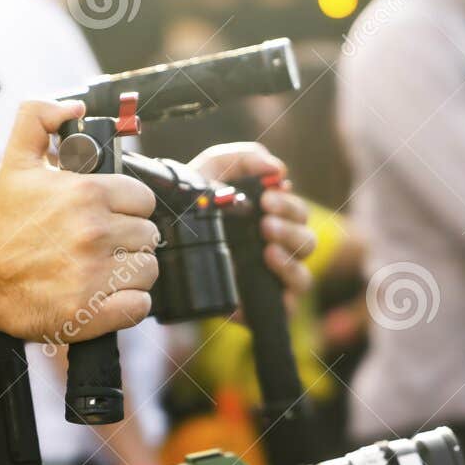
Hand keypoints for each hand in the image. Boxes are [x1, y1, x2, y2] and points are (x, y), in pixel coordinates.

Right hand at [0, 100, 160, 342]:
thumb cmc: (1, 222)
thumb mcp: (15, 160)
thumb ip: (39, 118)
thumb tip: (75, 106)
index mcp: (86, 194)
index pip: (143, 199)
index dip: (129, 208)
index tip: (111, 216)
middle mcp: (93, 233)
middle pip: (149, 236)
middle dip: (129, 240)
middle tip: (102, 245)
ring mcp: (93, 274)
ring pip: (149, 269)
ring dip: (131, 272)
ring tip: (103, 270)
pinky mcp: (91, 312)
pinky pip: (140, 305)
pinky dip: (129, 303)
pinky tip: (106, 294)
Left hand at [188, 143, 316, 294]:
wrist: (158, 249)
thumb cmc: (191, 206)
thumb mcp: (210, 170)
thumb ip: (241, 159)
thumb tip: (277, 168)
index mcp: (270, 221)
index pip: (297, 213)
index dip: (288, 204)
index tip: (268, 197)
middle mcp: (276, 250)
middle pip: (307, 239)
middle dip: (290, 224)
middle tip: (265, 217)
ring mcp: (271, 280)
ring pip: (304, 270)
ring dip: (290, 250)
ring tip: (267, 242)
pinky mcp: (263, 306)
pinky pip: (290, 303)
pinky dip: (285, 282)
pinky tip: (268, 264)